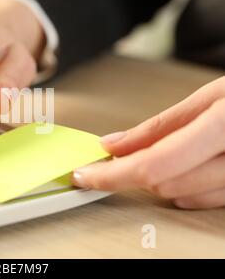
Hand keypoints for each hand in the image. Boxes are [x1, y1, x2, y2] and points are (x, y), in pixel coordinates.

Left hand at [72, 76, 224, 208]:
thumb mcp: (210, 96)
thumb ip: (160, 126)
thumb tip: (114, 145)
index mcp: (224, 126)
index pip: (153, 164)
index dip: (111, 174)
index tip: (85, 174)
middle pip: (164, 183)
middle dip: (134, 170)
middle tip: (116, 156)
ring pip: (182, 196)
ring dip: (159, 179)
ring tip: (157, 152)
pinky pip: (206, 201)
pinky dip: (185, 187)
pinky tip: (181, 169)